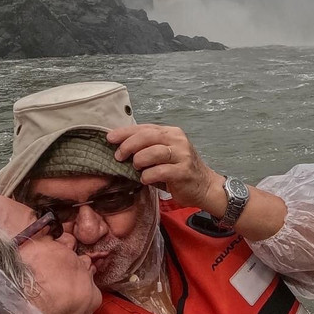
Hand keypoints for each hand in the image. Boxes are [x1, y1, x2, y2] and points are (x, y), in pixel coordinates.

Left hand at [107, 124, 224, 213]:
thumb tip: (120, 147)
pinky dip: (148, 175)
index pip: (144, 128)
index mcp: (171, 132)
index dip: (125, 132)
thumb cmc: (179, 170)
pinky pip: (160, 171)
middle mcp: (178, 140)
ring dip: (139, 160)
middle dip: (128, 145)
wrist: (204, 186)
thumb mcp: (164, 154)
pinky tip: (145, 179)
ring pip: (153, 152)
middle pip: (147, 136)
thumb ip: (147, 147)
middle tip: (118, 156)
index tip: (110, 138)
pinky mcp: (183, 171)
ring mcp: (182, 155)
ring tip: (135, 168)